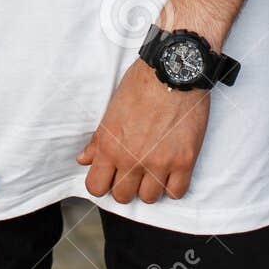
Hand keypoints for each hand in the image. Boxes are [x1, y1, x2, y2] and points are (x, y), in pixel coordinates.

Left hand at [76, 59, 208, 203]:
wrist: (173, 69)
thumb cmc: (142, 83)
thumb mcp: (112, 109)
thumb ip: (98, 139)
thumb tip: (84, 159)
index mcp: (110, 145)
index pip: (96, 186)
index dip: (102, 183)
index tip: (109, 177)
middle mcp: (132, 159)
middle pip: (122, 196)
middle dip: (126, 186)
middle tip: (133, 171)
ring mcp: (159, 163)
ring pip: (149, 198)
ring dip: (150, 186)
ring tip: (154, 169)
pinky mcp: (184, 161)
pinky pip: (176, 193)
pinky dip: (173, 185)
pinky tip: (172, 171)